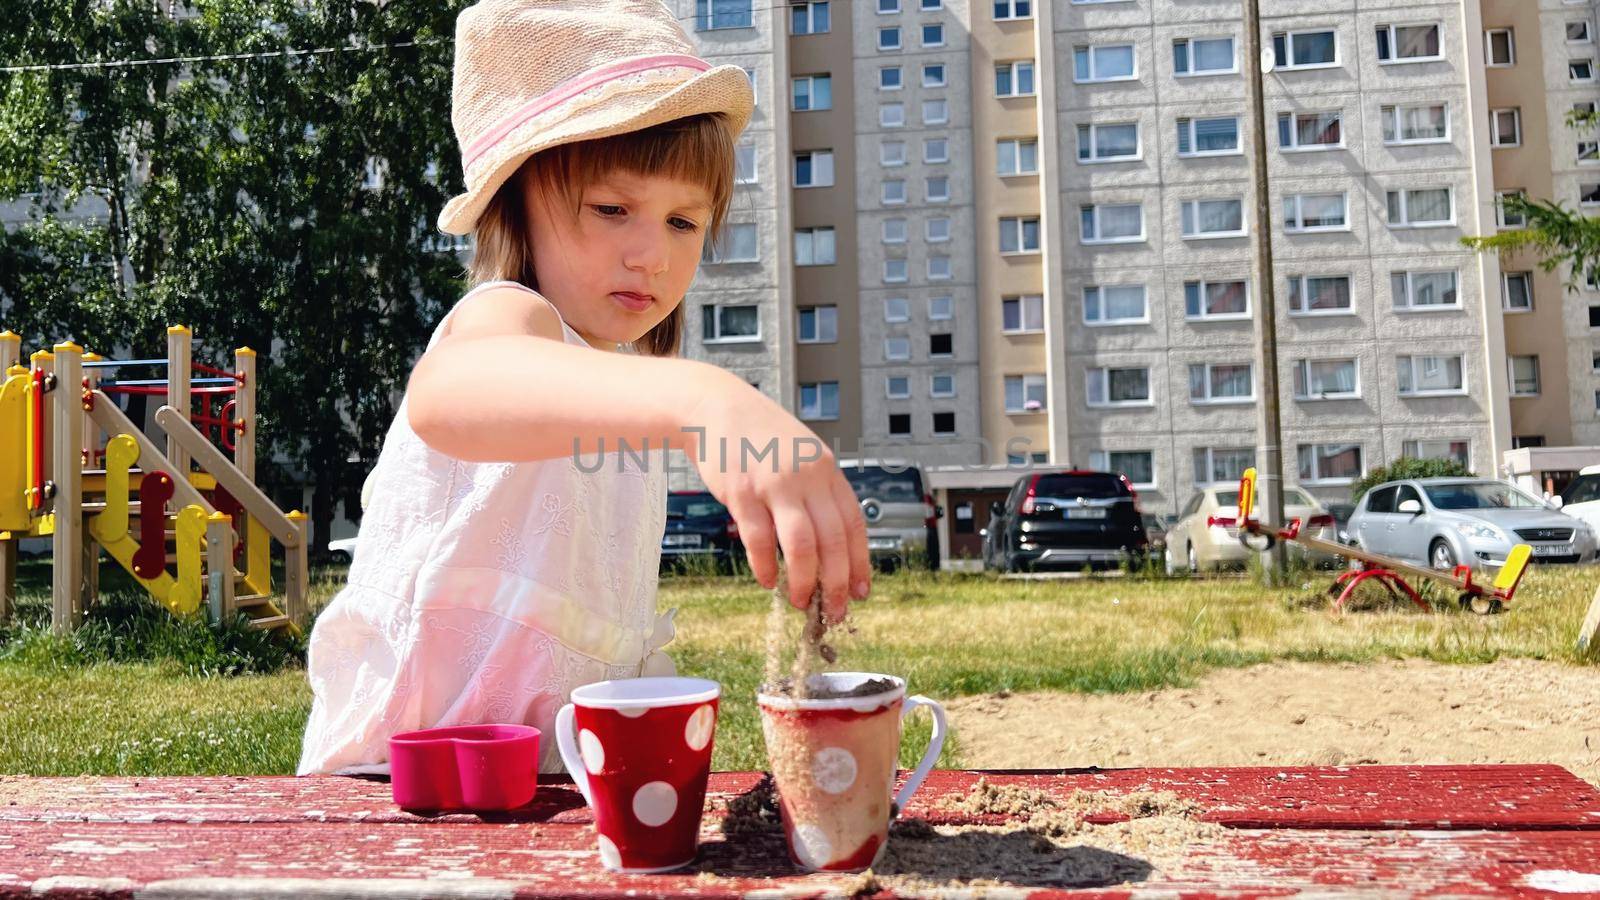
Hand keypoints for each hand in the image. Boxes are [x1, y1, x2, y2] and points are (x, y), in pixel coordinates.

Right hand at [679, 374, 870, 619]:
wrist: (716, 406)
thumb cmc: (761, 438)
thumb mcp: (802, 456)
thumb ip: (817, 494)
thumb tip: (830, 548)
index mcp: (827, 470)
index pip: (855, 524)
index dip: (860, 563)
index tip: (861, 591)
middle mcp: (807, 476)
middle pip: (833, 540)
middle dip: (837, 583)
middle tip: (833, 611)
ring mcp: (774, 483)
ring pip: (801, 545)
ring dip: (804, 581)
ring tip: (800, 601)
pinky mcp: (741, 491)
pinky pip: (758, 539)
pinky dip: (765, 565)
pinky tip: (766, 579)